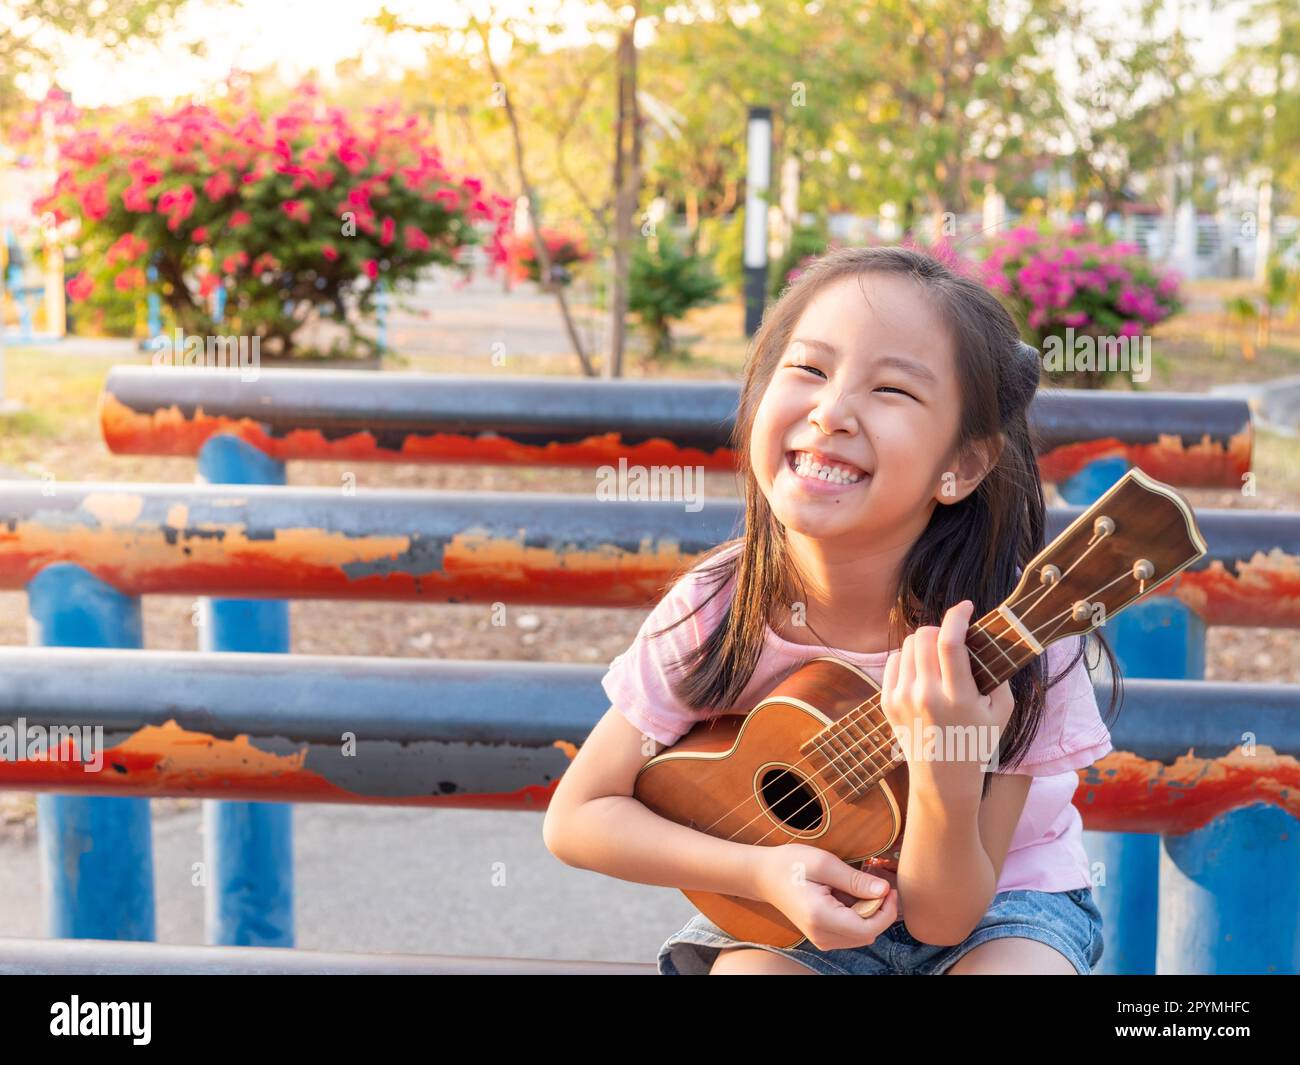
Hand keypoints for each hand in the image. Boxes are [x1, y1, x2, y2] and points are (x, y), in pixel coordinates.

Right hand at [754, 843, 899, 950]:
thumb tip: (884, 890)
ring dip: (868, 914)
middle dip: (879, 912)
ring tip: (857, 888)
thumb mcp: (824, 863)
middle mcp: (821, 935)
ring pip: (861, 936)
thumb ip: (855, 880)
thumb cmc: (791, 864)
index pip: (868, 928)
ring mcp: (820, 939)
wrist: (764, 876)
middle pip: (868, 934)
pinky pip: (851, 933)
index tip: (888, 889)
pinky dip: (857, 917)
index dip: (886, 911)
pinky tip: (847, 896)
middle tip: (875, 884)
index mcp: (821, 916)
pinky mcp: (822, 936)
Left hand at [880, 600, 1014, 779]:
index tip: (966, 606)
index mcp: (958, 697)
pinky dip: (908, 658)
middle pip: (924, 636)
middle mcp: (926, 695)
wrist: (942, 778)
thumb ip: (999, 674)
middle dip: (940, 629)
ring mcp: (903, 698)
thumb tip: (990, 639)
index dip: (957, 616)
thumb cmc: (977, 740)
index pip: (950, 643)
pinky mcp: (887, 701)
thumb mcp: (1001, 711)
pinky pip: (894, 659)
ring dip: (924, 643)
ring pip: (908, 644)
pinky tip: (921, 672)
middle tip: (951, 639)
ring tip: (937, 660)